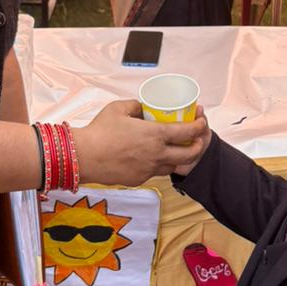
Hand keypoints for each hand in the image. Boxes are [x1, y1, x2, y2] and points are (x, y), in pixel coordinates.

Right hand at [72, 100, 208, 186]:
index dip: (199, 126)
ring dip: (178, 158)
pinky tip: (150, 158)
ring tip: (174, 150)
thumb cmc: (100, 131)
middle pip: (189, 155)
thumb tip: (143, 107)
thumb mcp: (119, 108)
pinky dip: (157, 165)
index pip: (187, 132)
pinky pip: (154, 172)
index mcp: (155, 135)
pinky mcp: (138, 179)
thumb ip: (136, 106)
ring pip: (172, 166)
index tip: (202, 122)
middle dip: (198, 147)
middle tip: (196, 140)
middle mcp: (157, 154)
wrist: (83, 156)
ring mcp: (148, 169)